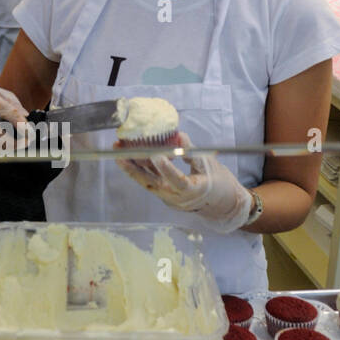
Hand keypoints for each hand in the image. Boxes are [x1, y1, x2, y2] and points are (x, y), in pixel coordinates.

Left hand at [116, 131, 253, 233]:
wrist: (221, 204)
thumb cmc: (218, 182)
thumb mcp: (209, 164)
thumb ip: (191, 151)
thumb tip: (177, 135)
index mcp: (194, 190)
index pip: (178, 180)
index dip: (167, 168)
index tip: (156, 155)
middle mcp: (177, 198)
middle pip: (152, 184)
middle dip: (134, 168)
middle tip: (120, 153)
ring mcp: (169, 199)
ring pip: (147, 183)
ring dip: (132, 168)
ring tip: (118, 154)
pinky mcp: (164, 197)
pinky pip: (150, 183)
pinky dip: (140, 171)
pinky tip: (130, 159)